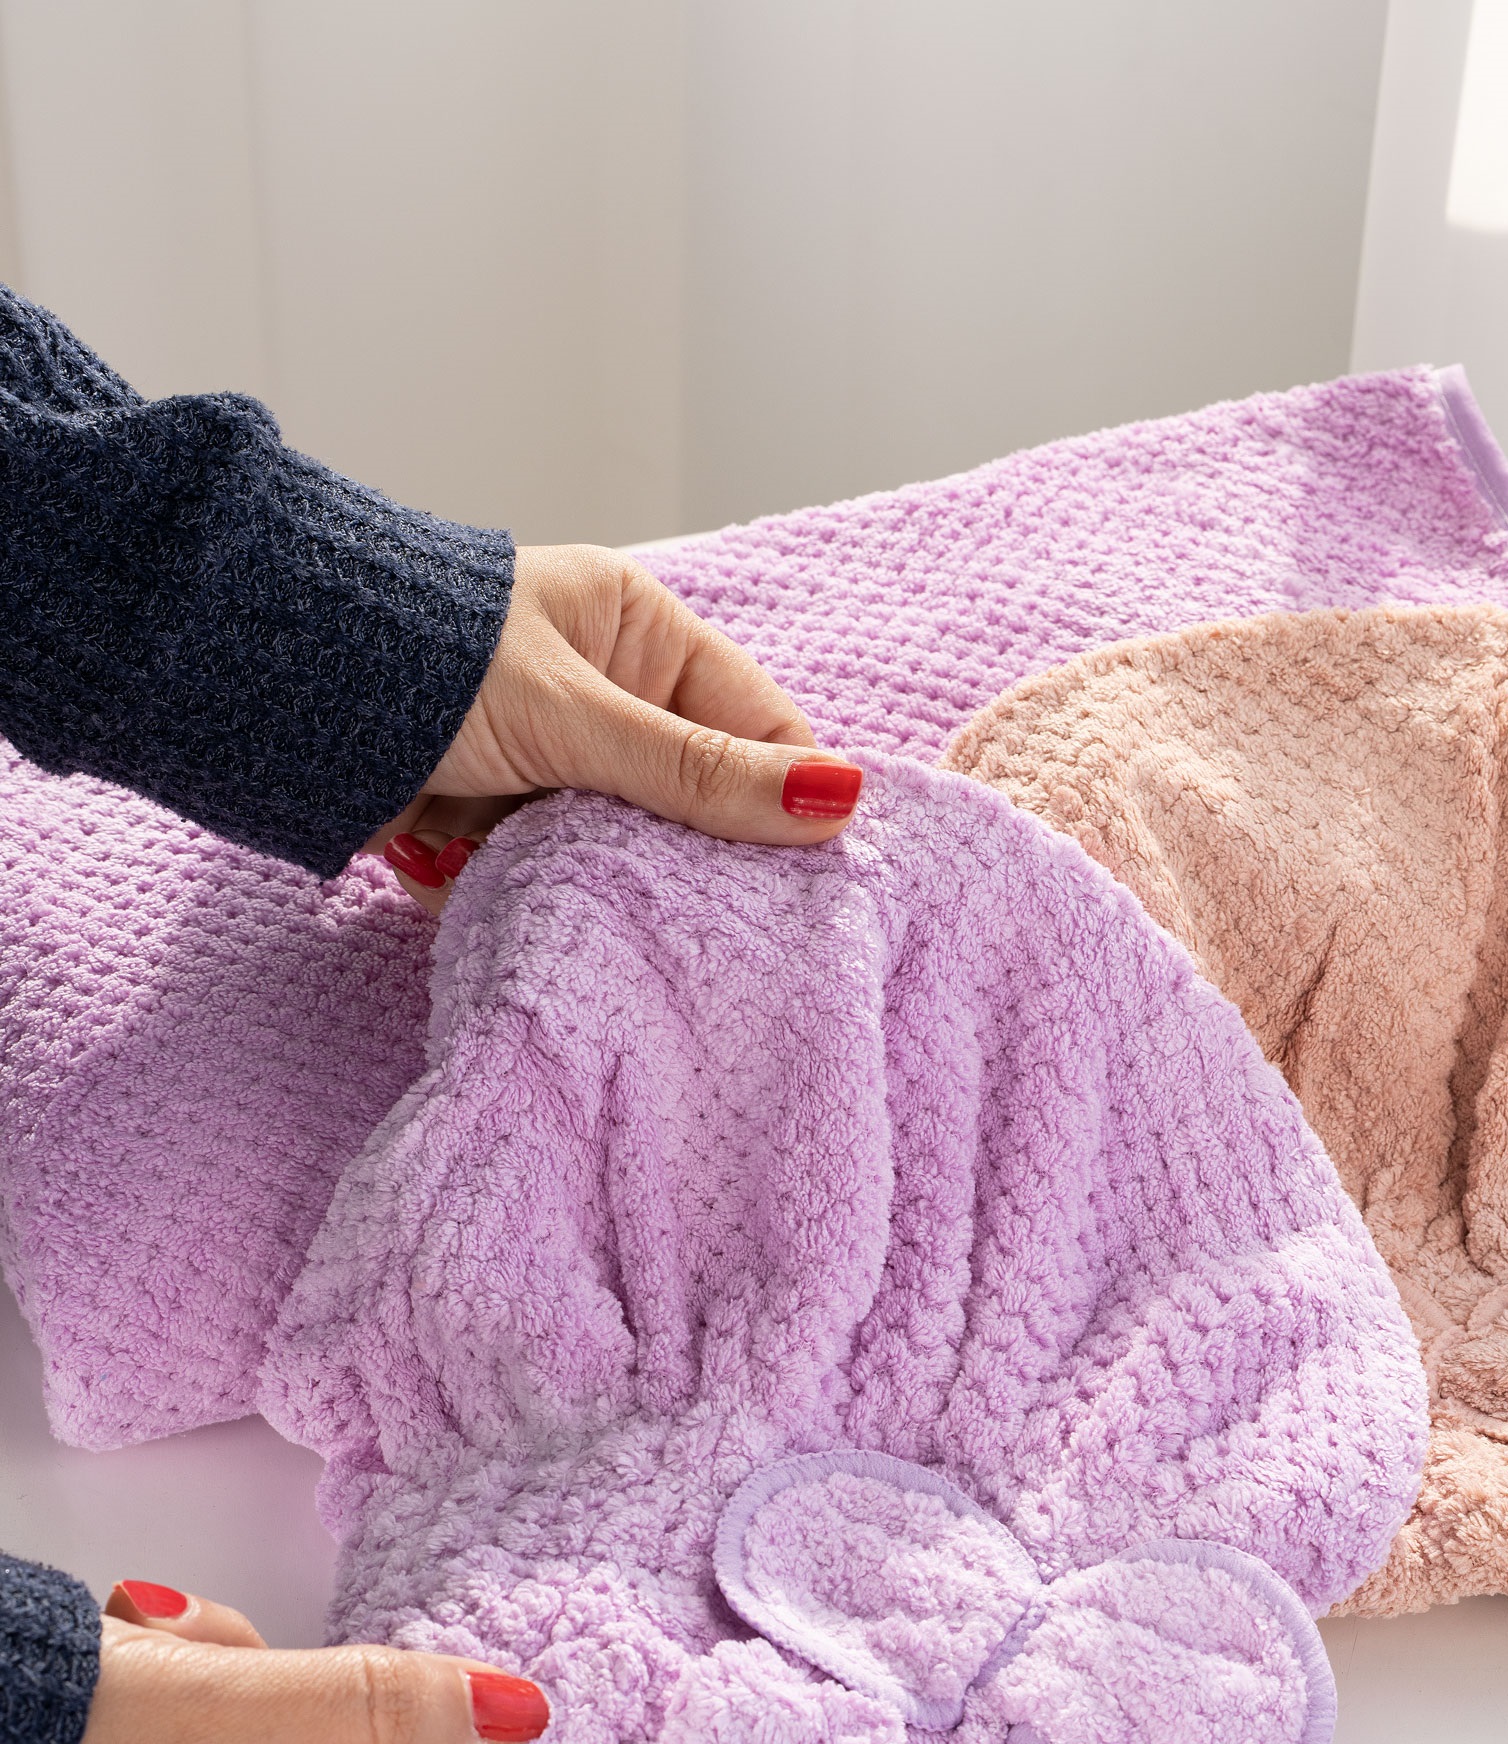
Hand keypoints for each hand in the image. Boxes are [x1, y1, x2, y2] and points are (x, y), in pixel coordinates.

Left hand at [367, 542, 863, 911]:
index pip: (761, 726)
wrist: (255, 685)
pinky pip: (566, 876)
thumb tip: (837, 802)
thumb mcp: (573, 717)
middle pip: (701, 799)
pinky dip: (564, 904)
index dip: (795, 801)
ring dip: (629, 890)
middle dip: (708, 860)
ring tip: (646, 933)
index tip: (823, 888)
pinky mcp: (502, 822)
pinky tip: (572, 930)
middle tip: (741, 933)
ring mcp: (554, 762)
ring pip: (634, 848)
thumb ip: (696, 772)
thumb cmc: (415, 662)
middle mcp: (607, 694)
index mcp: (641, 632)